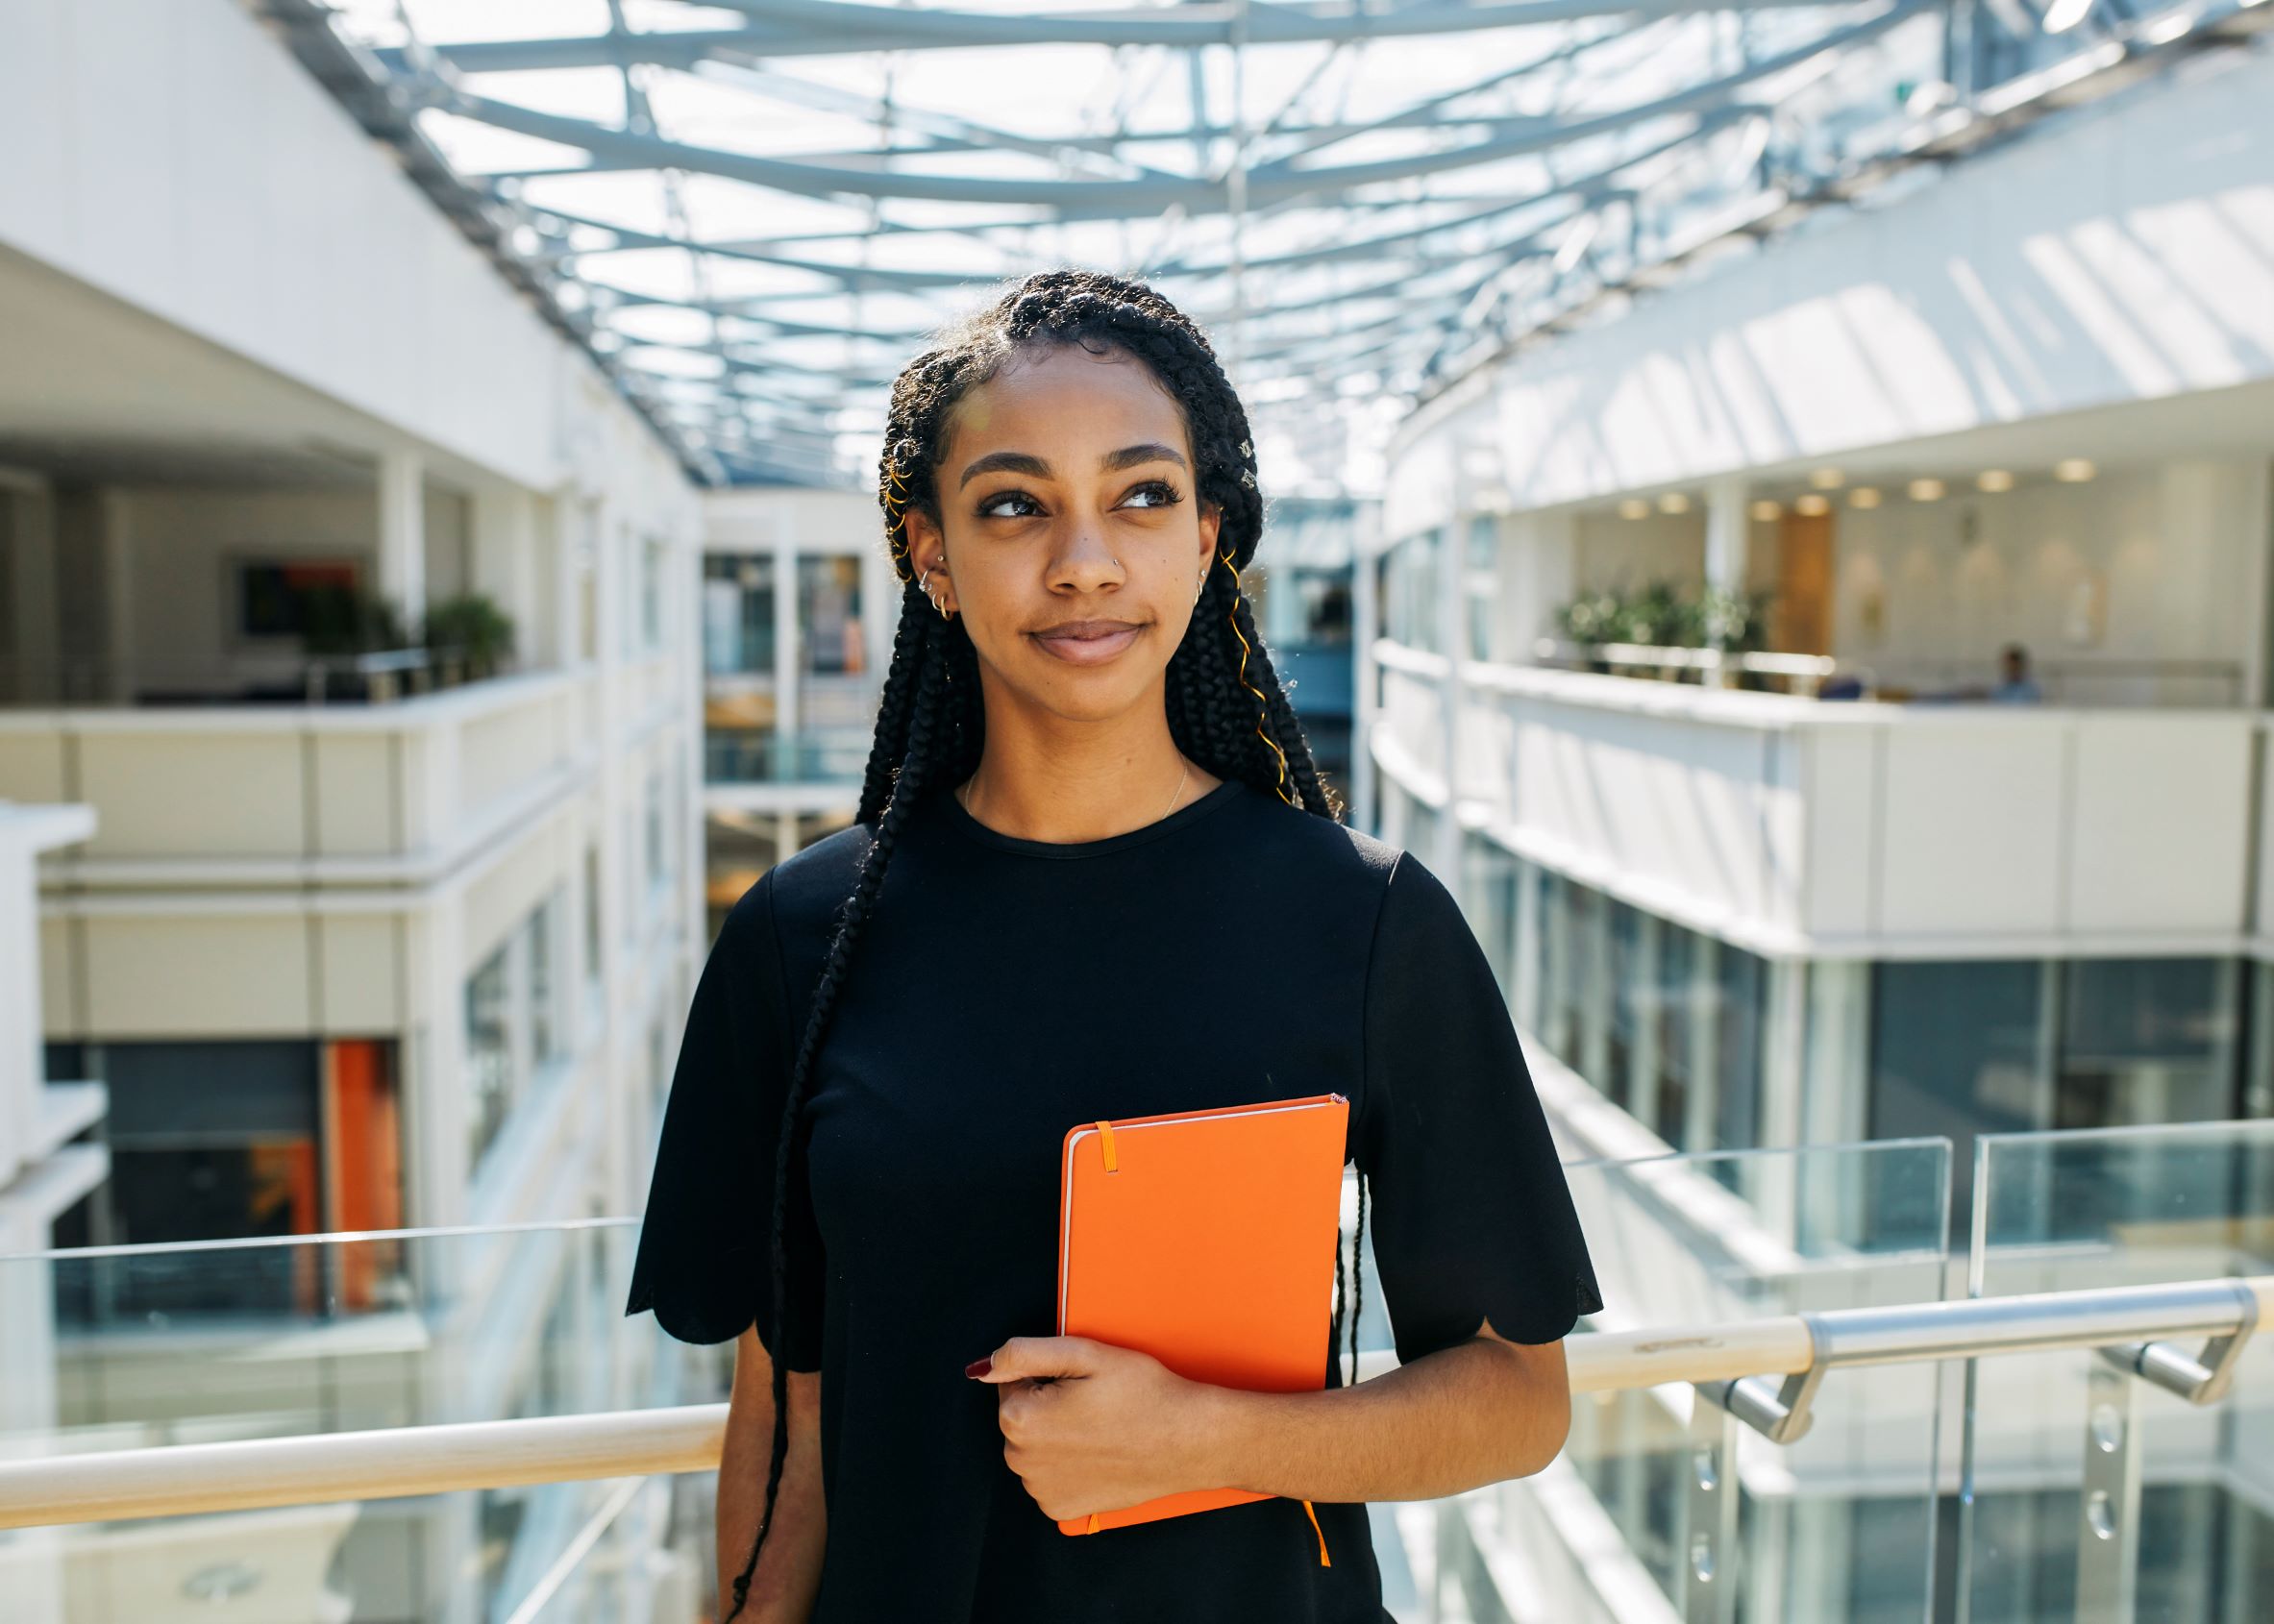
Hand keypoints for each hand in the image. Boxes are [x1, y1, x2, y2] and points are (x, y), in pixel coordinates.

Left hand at [968, 1336, 1223, 1521]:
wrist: (1189, 1442)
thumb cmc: (1143, 1394)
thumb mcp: (1084, 1354)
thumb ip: (1023, 1353)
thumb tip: (982, 1369)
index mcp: (1020, 1419)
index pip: (1012, 1382)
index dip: (1048, 1376)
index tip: (1082, 1383)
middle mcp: (1020, 1461)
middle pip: (1020, 1417)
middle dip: (1047, 1406)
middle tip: (1095, 1403)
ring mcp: (1040, 1491)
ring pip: (1033, 1448)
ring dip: (1056, 1435)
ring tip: (1101, 1428)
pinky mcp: (1060, 1509)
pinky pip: (1049, 1477)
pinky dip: (1067, 1466)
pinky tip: (1100, 1455)